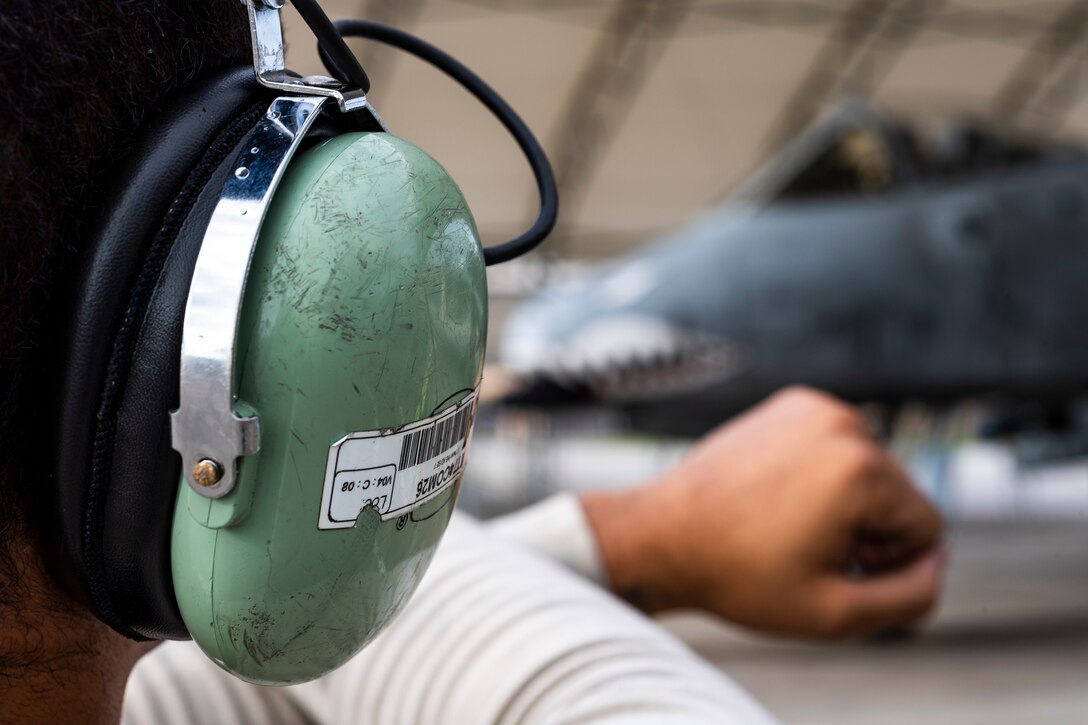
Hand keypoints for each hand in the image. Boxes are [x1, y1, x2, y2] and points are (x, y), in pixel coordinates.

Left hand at [580, 386, 944, 638]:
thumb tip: (936, 562)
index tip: (836, 569)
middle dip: (869, 530)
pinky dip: (822, 474)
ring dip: (847, 502)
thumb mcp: (835, 614)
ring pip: (872, 471)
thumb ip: (910, 598)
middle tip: (808, 551)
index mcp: (859, 470)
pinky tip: (780, 499)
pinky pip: (838, 447)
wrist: (662, 534)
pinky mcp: (790, 404)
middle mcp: (842, 424)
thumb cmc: (738, 575)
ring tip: (792, 526)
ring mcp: (813, 407)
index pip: (928, 527)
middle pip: (901, 494)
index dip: (889, 563)